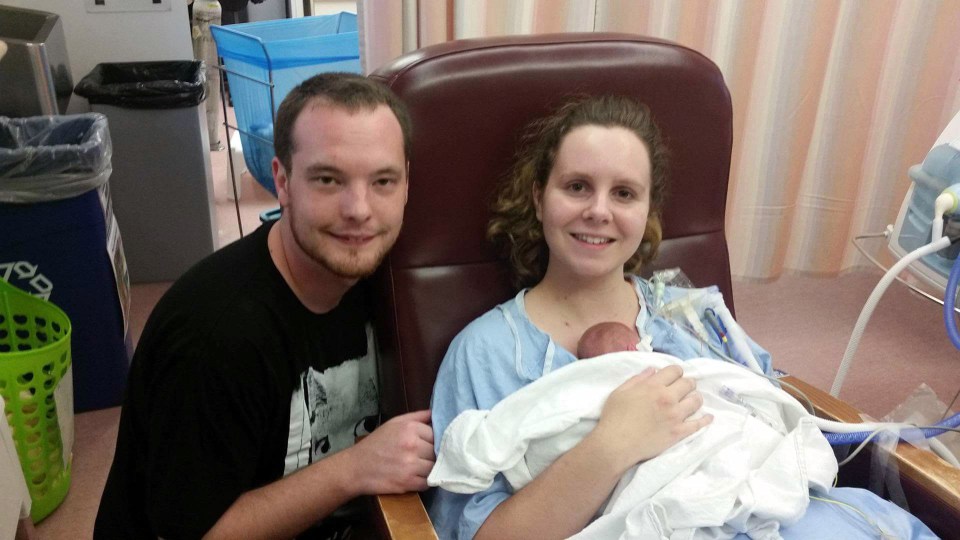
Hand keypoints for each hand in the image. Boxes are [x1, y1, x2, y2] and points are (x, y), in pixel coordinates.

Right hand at [348, 409, 434, 494]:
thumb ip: (418, 416)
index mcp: (410, 428)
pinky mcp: (408, 482)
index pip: (436, 434)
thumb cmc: (376, 443)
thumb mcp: (394, 423)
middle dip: (432, 455)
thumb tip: (437, 413)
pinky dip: (424, 482)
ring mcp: (410, 465)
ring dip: (430, 469)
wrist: (356, 468)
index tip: (426, 444)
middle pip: (437, 451)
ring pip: (434, 468)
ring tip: (419, 468)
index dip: (433, 440)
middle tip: (422, 457)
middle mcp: (412, 445)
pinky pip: (427, 483)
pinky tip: (416, 478)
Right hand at [591, 365, 711, 471]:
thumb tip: (653, 370)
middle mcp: (668, 398)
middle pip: (688, 384)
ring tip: (692, 401)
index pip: (675, 371)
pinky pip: (698, 424)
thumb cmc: (614, 417)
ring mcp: (675, 416)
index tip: (674, 377)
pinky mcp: (679, 432)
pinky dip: (705, 420)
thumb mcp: (620, 392)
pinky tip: (709, 417)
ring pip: (696, 401)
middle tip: (683, 388)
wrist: (616, 445)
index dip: (676, 372)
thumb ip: (638, 379)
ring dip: (695, 398)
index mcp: (653, 386)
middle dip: (687, 383)